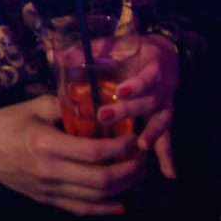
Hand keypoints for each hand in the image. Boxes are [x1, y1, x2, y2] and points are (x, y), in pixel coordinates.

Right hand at [0, 95, 145, 215]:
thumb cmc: (6, 123)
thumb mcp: (34, 106)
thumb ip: (65, 104)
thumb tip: (95, 101)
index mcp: (47, 145)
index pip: (94, 151)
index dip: (121, 147)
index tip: (135, 138)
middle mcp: (50, 172)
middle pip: (100, 180)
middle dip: (129, 171)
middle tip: (144, 158)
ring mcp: (48, 190)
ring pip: (94, 198)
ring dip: (122, 188)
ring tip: (138, 175)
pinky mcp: (46, 200)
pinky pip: (80, 210)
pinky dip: (103, 210)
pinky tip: (121, 205)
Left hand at [95, 32, 182, 179]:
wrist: (161, 55)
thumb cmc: (130, 52)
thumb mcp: (111, 47)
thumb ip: (83, 53)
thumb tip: (52, 56)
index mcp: (153, 64)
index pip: (147, 75)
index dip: (136, 83)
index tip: (121, 90)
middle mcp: (163, 85)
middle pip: (150, 100)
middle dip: (130, 110)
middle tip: (105, 116)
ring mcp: (165, 104)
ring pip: (161, 120)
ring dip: (152, 134)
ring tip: (141, 146)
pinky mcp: (164, 118)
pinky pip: (167, 138)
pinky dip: (168, 156)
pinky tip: (168, 173)